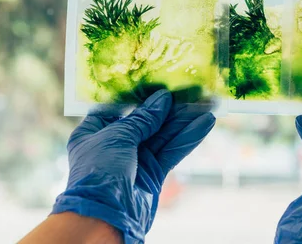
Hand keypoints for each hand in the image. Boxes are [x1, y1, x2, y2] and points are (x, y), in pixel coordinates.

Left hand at [51, 89, 214, 243]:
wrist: (104, 217)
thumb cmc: (99, 171)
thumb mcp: (118, 136)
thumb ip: (143, 118)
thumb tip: (163, 99)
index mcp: (94, 132)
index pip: (117, 108)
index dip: (138, 97)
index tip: (158, 84)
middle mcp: (115, 144)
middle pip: (147, 121)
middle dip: (170, 108)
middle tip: (193, 92)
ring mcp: (135, 159)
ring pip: (164, 135)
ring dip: (185, 120)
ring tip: (208, 104)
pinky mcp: (153, 173)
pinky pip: (172, 151)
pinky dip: (188, 138)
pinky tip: (205, 123)